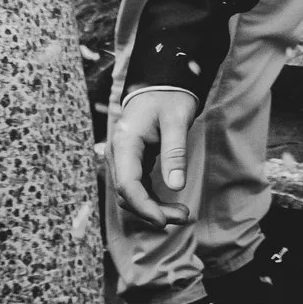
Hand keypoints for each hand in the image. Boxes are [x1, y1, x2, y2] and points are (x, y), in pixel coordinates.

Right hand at [110, 87, 199, 230]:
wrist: (160, 82)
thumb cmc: (170, 97)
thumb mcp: (177, 121)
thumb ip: (175, 153)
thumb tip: (176, 186)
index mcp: (125, 143)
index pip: (127, 184)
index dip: (143, 206)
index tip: (163, 220)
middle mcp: (118, 154)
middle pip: (128, 194)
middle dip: (152, 211)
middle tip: (184, 217)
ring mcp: (123, 159)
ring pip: (131, 193)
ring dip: (153, 207)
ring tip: (182, 214)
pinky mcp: (132, 161)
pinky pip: (137, 187)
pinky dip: (152, 199)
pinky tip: (170, 205)